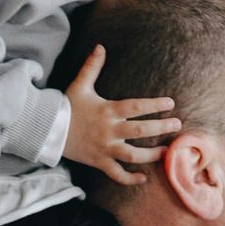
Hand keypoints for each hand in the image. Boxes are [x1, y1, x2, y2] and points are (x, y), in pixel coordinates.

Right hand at [64, 45, 179, 187]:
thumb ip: (92, 66)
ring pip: (133, 156)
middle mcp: (109, 131)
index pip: (136, 107)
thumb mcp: (80, 85)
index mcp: (107, 111)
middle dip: (161, 128)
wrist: (47, 130)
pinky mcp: (99, 162)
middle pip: (140, 131)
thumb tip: (100, 46)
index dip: (154, 105)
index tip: (170, 103)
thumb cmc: (66, 106)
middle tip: (177, 124)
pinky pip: (117, 174)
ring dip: (152, 155)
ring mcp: (105, 149)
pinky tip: (144, 178)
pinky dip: (130, 179)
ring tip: (167, 151)